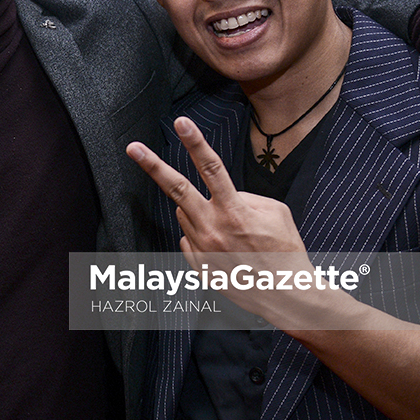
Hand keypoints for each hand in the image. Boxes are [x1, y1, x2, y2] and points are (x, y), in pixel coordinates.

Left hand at [126, 117, 318, 321]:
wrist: (285, 295)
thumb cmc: (286, 251)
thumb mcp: (276, 212)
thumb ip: (246, 197)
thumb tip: (225, 195)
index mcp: (234, 210)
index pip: (211, 167)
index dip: (195, 143)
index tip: (181, 123)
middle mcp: (213, 227)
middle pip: (177, 188)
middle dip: (153, 166)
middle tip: (133, 148)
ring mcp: (202, 247)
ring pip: (186, 215)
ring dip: (199, 212)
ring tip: (228, 229)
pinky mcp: (198, 265)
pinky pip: (190, 240)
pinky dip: (202, 236)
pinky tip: (224, 247)